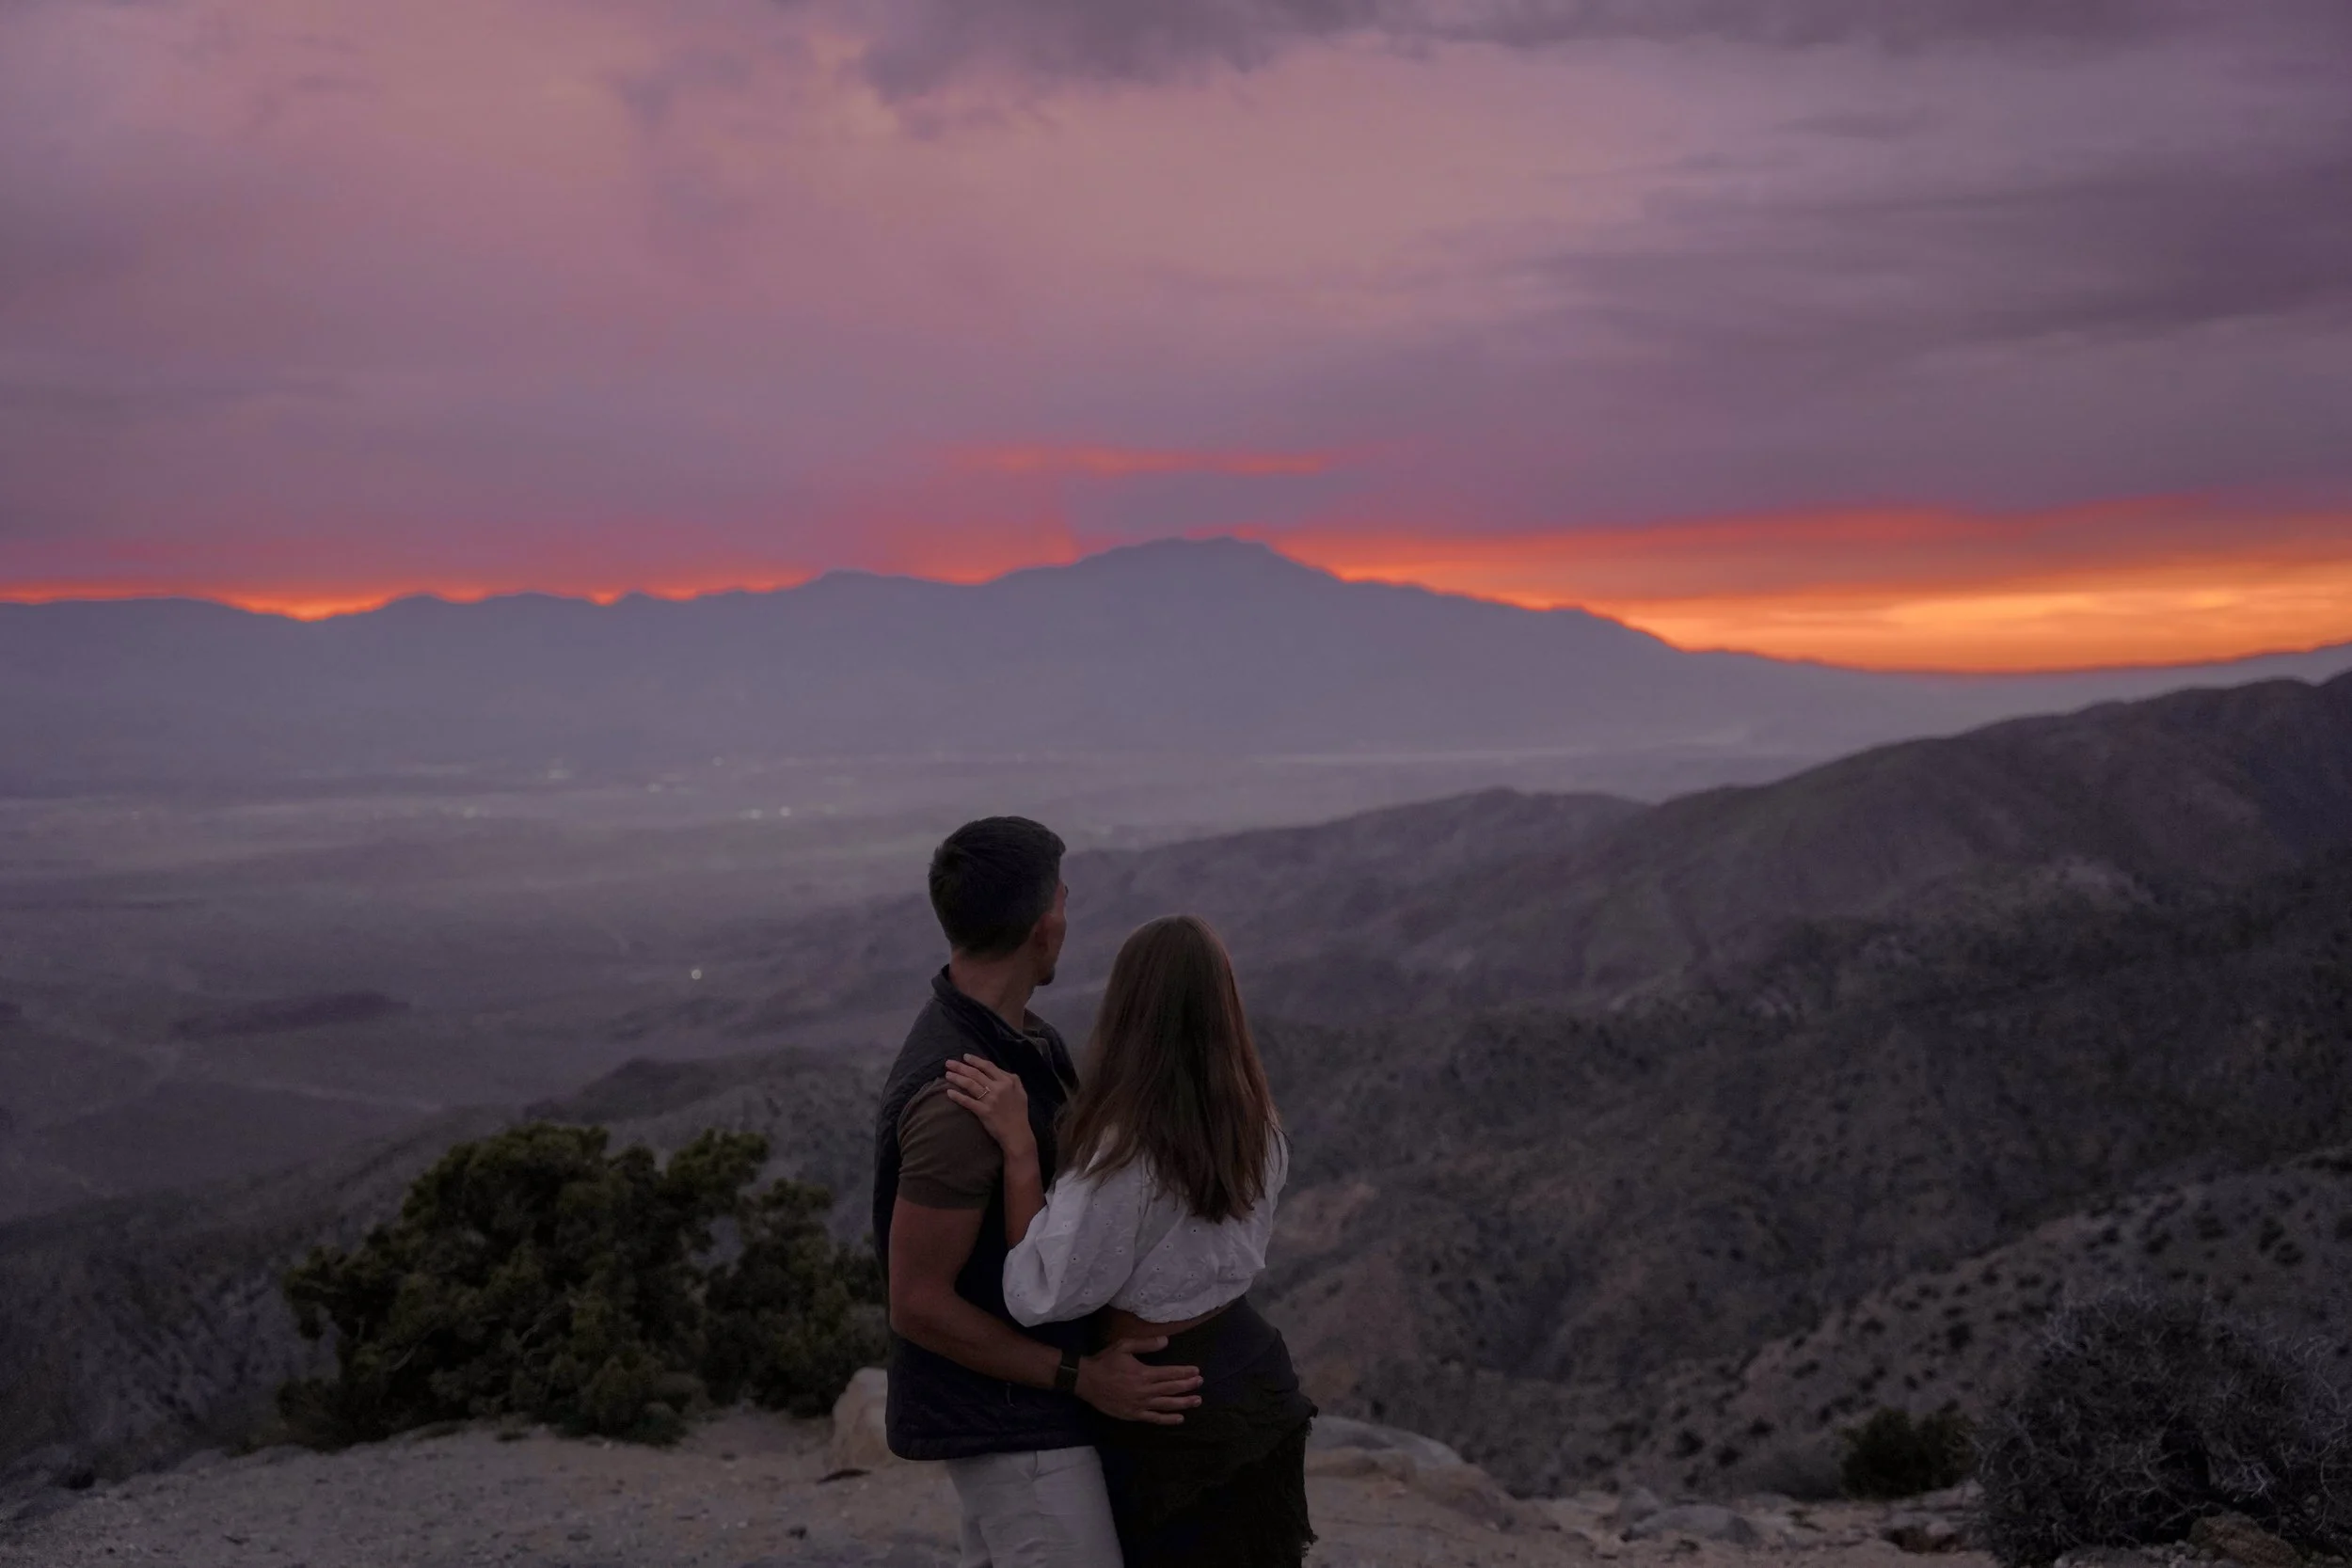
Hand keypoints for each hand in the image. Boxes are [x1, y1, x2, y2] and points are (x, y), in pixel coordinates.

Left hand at [943, 1054, 1032, 1153]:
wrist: (1017, 1133)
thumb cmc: (1019, 1112)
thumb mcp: (1021, 1091)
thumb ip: (1012, 1079)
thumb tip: (999, 1070)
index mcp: (1007, 1081)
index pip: (988, 1067)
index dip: (975, 1061)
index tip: (965, 1057)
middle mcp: (998, 1088)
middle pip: (976, 1074)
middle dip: (960, 1067)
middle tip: (948, 1063)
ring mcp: (990, 1100)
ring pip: (970, 1085)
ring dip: (957, 1078)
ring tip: (947, 1075)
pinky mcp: (983, 1111)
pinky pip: (968, 1101)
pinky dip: (958, 1096)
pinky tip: (949, 1092)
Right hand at [1075, 1337, 1202, 1425]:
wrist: (1087, 1381)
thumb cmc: (1105, 1361)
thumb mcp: (1124, 1346)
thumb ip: (1146, 1344)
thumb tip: (1166, 1341)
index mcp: (1144, 1373)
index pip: (1170, 1373)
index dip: (1184, 1373)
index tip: (1196, 1371)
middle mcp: (1145, 1390)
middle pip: (1171, 1389)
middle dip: (1188, 1386)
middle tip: (1200, 1383)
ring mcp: (1140, 1404)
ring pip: (1166, 1405)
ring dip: (1183, 1403)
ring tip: (1197, 1401)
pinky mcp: (1134, 1414)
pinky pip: (1154, 1418)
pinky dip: (1168, 1419)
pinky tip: (1179, 1418)